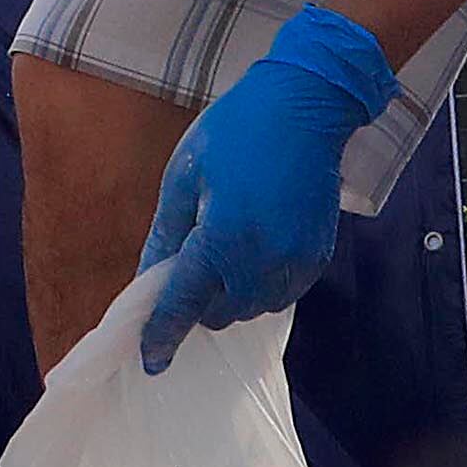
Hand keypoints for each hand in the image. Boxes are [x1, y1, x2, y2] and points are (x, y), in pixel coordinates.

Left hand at [140, 3, 399, 368]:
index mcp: (223, 238)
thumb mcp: (184, 178)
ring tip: (226, 245)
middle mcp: (263, 260)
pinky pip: (280, 293)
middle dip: (199, 299)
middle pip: (219, 313)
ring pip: (251, 309)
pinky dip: (260, 284)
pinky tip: (253, 247)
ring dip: (231, 293)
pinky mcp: (317, 258)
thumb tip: (149, 281)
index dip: (163, 334)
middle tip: (191, 260)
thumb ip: (166, 236)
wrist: (306, 107)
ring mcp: (296, 262)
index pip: (185, 304)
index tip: (151, 360)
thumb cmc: (236, 132)